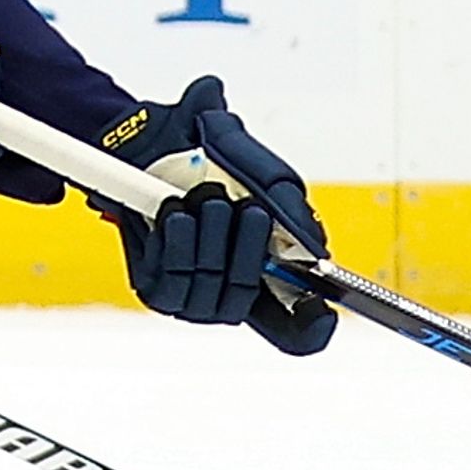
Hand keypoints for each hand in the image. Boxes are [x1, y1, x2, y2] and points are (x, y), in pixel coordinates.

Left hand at [96, 78, 332, 353]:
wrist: (151, 140)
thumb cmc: (209, 155)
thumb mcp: (257, 166)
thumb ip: (287, 199)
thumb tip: (315, 245)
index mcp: (268, 276)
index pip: (295, 329)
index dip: (310, 328)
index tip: (319, 312)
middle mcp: (231, 296)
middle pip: (249, 298)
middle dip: (249, 248)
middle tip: (249, 209)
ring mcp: (192, 297)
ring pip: (210, 284)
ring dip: (211, 235)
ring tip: (204, 196)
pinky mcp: (156, 290)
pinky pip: (172, 278)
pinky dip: (177, 240)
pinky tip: (175, 213)